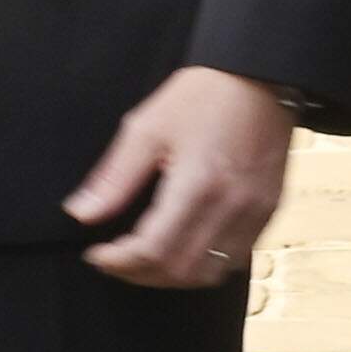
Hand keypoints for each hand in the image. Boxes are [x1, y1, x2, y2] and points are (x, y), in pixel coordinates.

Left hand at [66, 66, 292, 288]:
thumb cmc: (202, 95)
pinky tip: (183, 247)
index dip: (119, 261)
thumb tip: (80, 214)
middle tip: (114, 260)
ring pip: (210, 274)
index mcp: (198, 183)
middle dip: (140, 274)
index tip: (96, 254)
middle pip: (180, 270)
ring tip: (145, 260)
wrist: (262, 75)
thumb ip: (114, 177)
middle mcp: (231, 206)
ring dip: (171, 276)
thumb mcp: (148, 127)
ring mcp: (255, 212)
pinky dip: (204, 265)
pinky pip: (236, 260)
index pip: (154, 249)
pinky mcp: (270, 211)